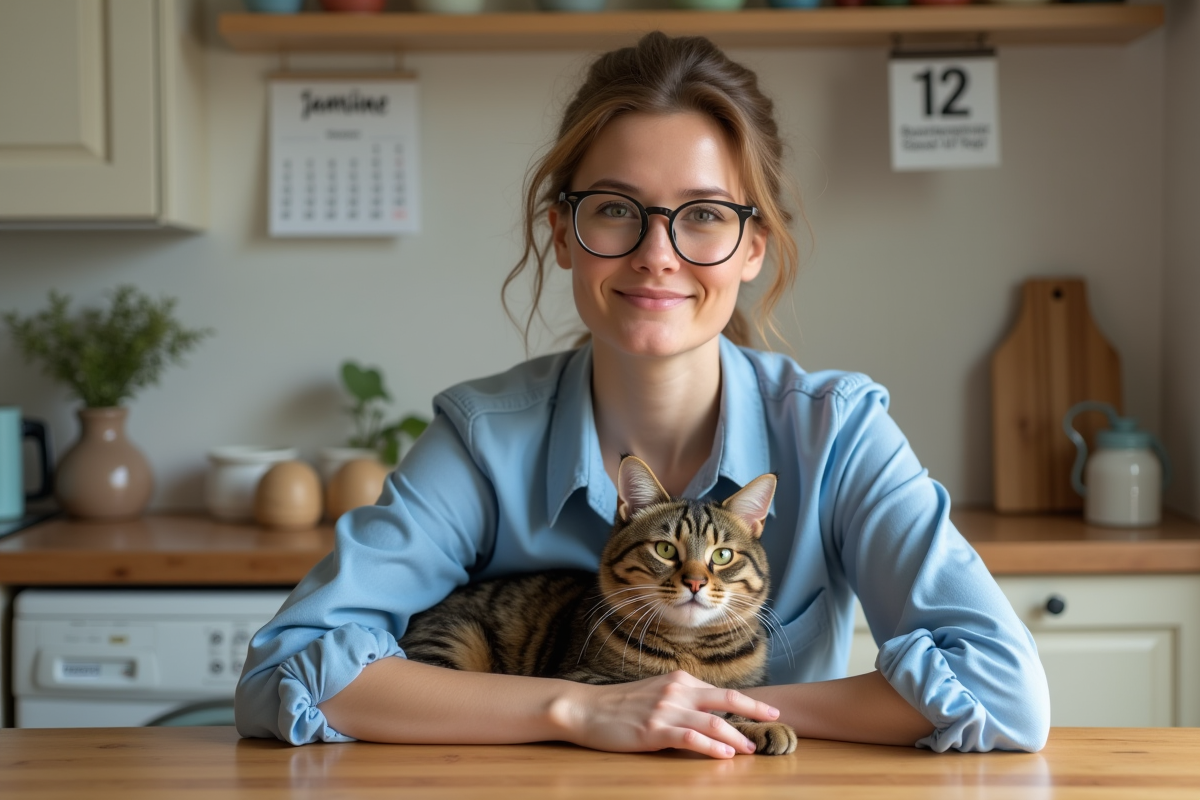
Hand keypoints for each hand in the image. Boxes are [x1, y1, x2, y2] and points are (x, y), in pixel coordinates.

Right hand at [549, 670, 781, 758]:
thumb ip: (681, 700)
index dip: (747, 702)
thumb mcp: (655, 694)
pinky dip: (710, 746)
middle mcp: (676, 690)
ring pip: (712, 721)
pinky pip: (689, 738)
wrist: (585, 709)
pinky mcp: (653, 730)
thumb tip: (707, 716)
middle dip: (753, 710)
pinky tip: (724, 754)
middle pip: (725, 699)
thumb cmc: (619, 705)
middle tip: (775, 721)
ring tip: (751, 748)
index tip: (768, 710)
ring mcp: (665, 710)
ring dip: (735, 736)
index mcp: (679, 680)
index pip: (720, 692)